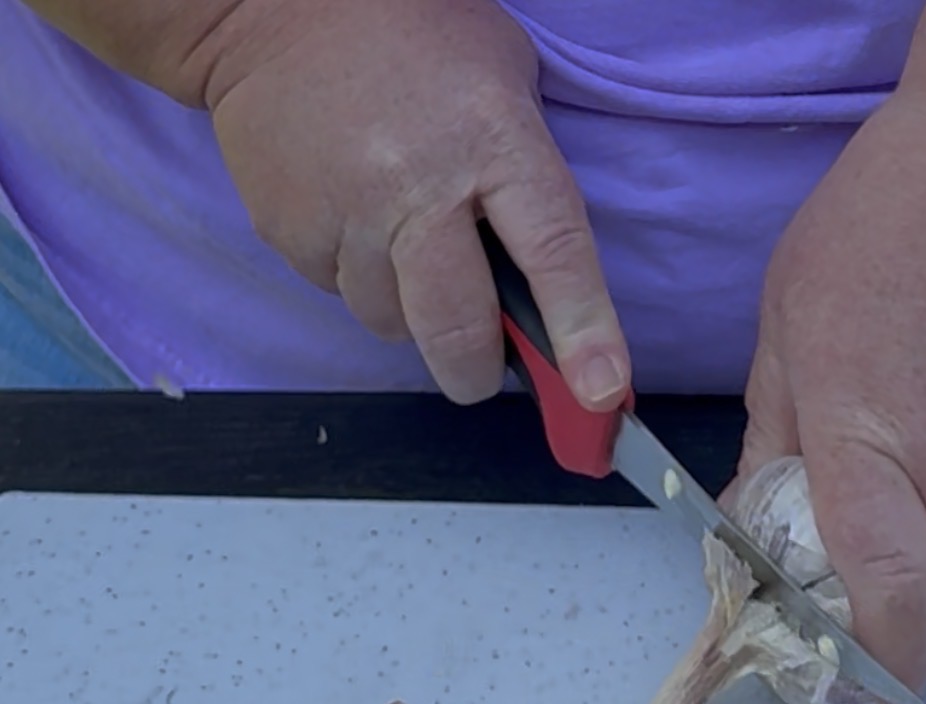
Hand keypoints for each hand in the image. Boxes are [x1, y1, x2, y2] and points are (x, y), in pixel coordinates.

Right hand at [203, 0, 628, 407]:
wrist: (272, 3)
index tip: (602, 392)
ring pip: (393, 323)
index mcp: (494, 140)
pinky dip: (356, 278)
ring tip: (401, 240)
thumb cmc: (412, 35)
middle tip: (479, 369)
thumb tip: (549, 300)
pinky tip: (354, 219)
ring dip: (408, 309)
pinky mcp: (291, 231)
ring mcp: (348, 211)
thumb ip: (530, 184)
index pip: (554, 253)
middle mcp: (419, 183)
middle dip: (475, 370)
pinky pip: (340, 295)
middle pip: (457, 331)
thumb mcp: (504, 83)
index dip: (582, 331)